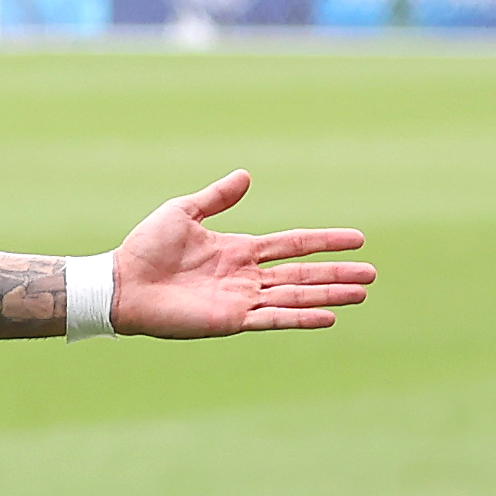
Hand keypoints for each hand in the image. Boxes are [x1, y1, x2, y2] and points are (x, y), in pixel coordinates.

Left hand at [112, 172, 374, 336]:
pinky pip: (274, 318)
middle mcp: (246, 276)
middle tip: (373, 274)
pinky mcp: (231, 320)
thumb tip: (247, 175)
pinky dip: (301, 317)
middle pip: (303, 273)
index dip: (324, 241)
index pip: (293, 244)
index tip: (358, 239)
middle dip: (337, 273)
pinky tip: (329, 316)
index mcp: (239, 250)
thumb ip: (217, 198)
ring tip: (362, 293)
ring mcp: (242, 299)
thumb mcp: (184, 212)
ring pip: (296, 296)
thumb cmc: (146, 248)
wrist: (122, 283)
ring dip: (329, 294)